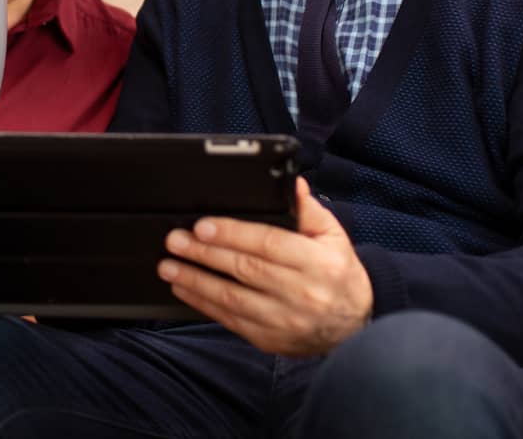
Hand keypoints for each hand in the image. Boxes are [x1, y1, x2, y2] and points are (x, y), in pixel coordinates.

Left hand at [158, 178, 372, 355]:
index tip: (202, 226)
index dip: (233, 233)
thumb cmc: (338, 274)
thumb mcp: (333, 236)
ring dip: (195, 281)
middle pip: (245, 269)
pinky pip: (231, 320)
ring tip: (169, 267)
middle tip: (175, 241)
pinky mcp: (270, 340)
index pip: (269, 243)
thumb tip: (291, 183)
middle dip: (204, 254)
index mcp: (318, 262)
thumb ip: (308, 210)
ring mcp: (285, 320)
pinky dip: (204, 304)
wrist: (354, 327)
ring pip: (232, 299)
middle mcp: (301, 293)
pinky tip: (184, 289)